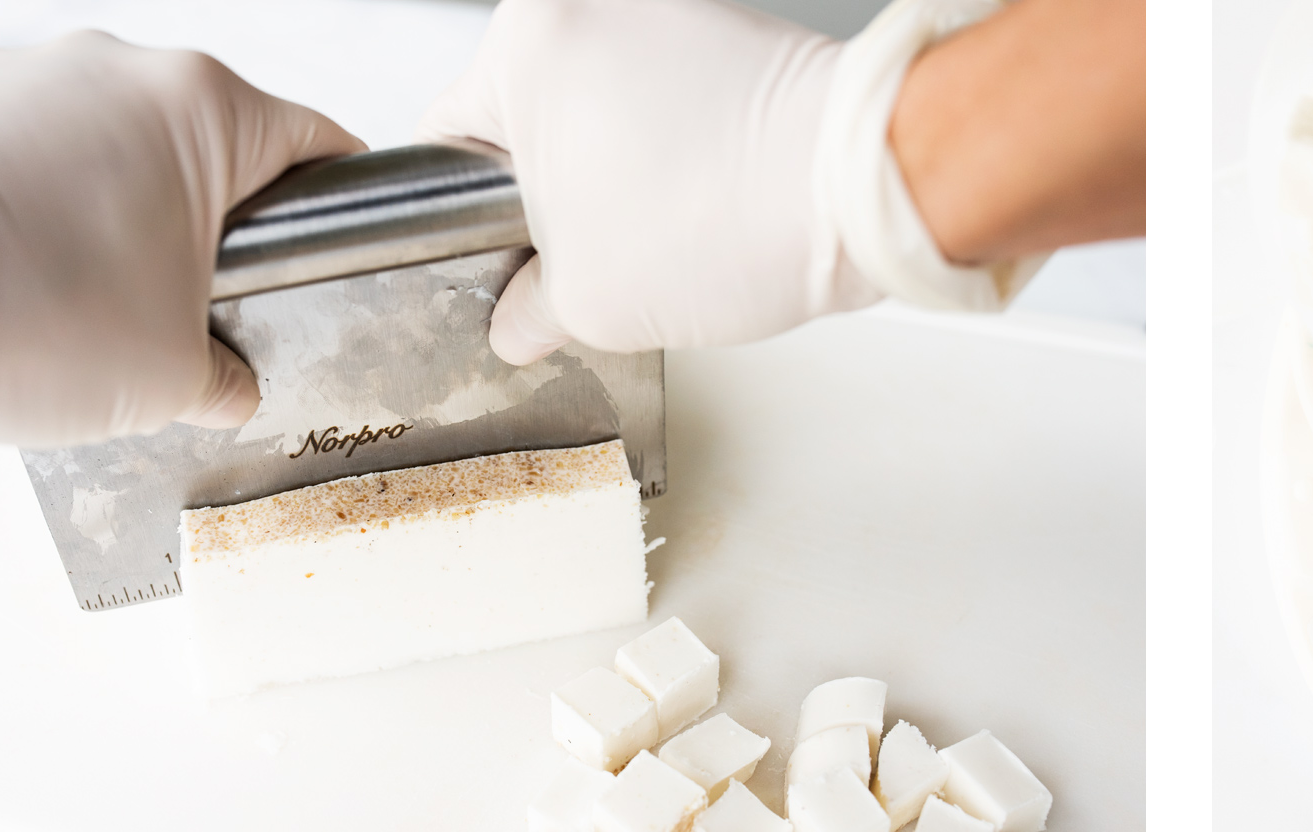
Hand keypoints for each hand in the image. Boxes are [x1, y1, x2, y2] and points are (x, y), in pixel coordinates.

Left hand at [0, 30, 363, 445]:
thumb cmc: (12, 314)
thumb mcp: (171, 377)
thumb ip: (228, 374)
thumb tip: (226, 382)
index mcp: (203, 105)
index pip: (319, 148)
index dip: (338, 219)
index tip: (330, 269)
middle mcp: (118, 67)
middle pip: (218, 152)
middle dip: (221, 237)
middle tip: (209, 320)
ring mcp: (30, 79)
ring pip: (126, 156)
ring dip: (132, 226)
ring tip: (104, 313)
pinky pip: (45, 159)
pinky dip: (54, 216)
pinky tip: (36, 289)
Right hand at [416, 0, 878, 360]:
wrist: (865, 194)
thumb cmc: (733, 217)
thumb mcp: (589, 302)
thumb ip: (530, 309)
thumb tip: (520, 318)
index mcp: (526, 42)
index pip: (448, 140)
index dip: (464, 218)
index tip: (496, 259)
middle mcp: (591, 2)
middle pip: (530, 123)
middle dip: (552, 201)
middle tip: (587, 263)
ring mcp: (665, 9)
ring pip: (602, 115)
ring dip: (615, 178)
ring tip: (659, 237)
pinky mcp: (730, 33)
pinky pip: (669, 103)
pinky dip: (676, 154)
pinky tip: (700, 207)